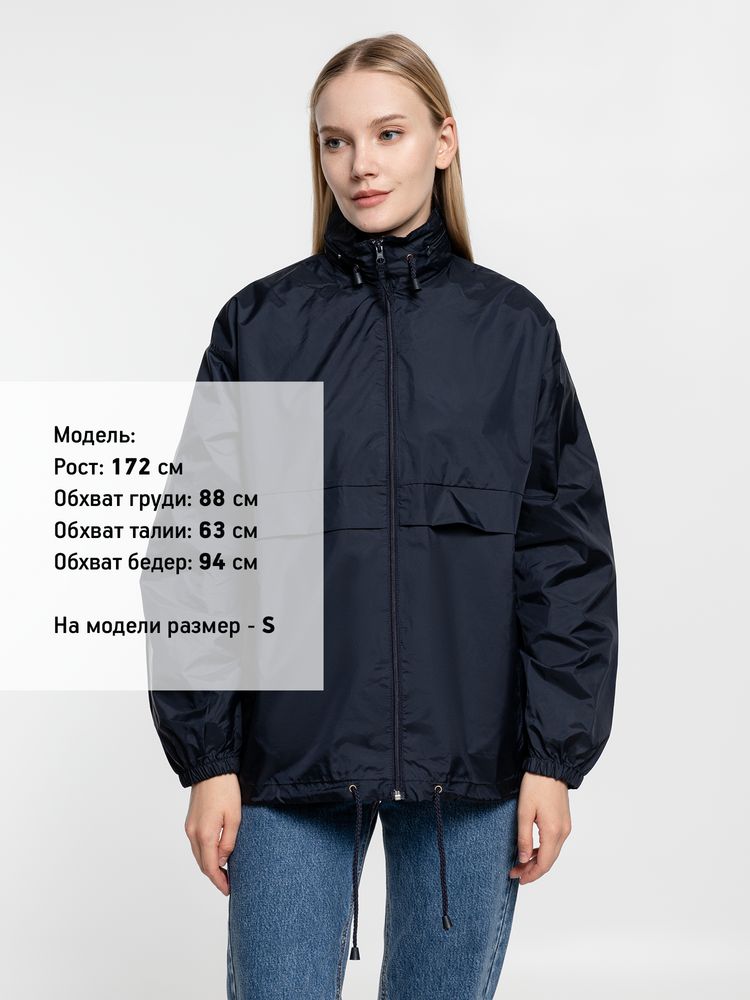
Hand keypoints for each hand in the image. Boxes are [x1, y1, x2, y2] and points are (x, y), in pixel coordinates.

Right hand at [184, 773, 241, 895]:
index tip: (228, 890)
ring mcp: (189, 827)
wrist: (210, 769)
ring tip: (224, 871)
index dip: (218, 882)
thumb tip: (222, 862)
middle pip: (202, 863)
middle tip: (228, 884)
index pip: (210, 867)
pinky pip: (196, 844)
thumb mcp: (235, 818)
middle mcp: (193, 833)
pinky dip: (205, 854)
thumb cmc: (226, 790)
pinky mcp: (190, 821)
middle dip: (214, 876)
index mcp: (205, 835)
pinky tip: (215, 853)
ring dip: (209, 865)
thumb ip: (228, 843)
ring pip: (198, 854)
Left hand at [509, 772, 571, 883]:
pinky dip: (543, 850)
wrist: (550, 767)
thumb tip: (524, 860)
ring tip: (521, 864)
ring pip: (552, 852)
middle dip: (533, 870)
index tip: (518, 878)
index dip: (531, 874)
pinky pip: (555, 843)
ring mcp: (566, 827)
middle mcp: (563, 832)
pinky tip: (532, 850)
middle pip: (549, 861)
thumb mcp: (524, 812)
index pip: (544, 863)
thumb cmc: (535, 786)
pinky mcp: (564, 821)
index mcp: (553, 832)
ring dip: (538, 860)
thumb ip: (524, 838)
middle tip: (515, 873)